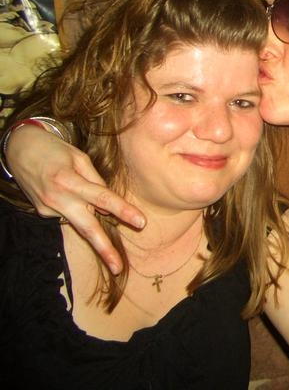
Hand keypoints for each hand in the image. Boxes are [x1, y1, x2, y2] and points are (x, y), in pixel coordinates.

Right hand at [6, 124, 144, 273]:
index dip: (123, 211)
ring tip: (83, 199)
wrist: (19, 149)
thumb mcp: (79, 157)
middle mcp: (58, 198)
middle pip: (87, 227)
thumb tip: (108, 205)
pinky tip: (65, 191)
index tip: (141, 222)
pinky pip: (68, 214)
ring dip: (91, 223)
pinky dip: (75, 207)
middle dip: (104, 249)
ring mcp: (48, 209)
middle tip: (118, 268)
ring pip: (78, 222)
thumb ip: (95, 181)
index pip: (103, 198)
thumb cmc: (55, 150)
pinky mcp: (41, 213)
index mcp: (70, 181)